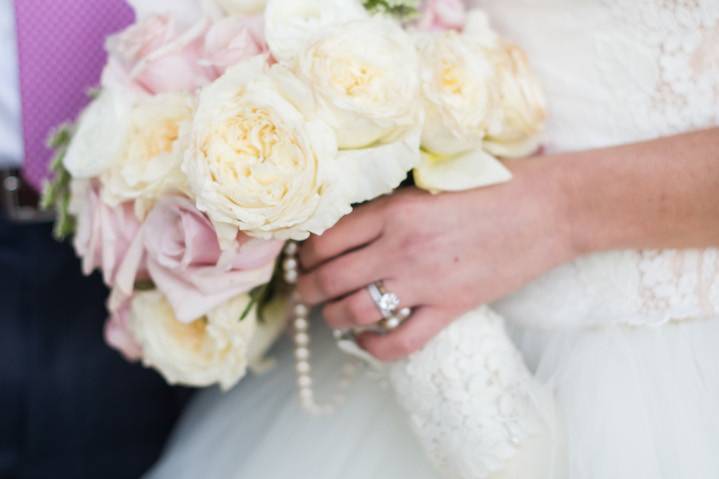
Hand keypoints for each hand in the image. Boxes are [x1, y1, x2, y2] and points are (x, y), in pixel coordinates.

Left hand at [297, 157, 576, 360]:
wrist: (549, 208)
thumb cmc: (495, 186)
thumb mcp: (433, 181)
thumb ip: (393, 202)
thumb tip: (353, 220)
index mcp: (394, 209)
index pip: (326, 238)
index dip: (306, 253)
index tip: (304, 258)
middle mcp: (400, 246)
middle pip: (330, 277)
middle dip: (307, 289)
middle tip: (303, 291)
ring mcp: (425, 281)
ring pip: (355, 311)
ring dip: (332, 317)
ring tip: (329, 315)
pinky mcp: (451, 309)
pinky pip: (400, 342)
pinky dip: (374, 349)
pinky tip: (365, 342)